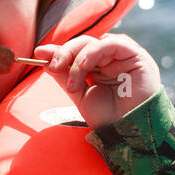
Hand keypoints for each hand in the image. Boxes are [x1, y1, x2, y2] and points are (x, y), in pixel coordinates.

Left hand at [33, 33, 160, 129]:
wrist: (128, 132)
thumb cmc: (108, 117)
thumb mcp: (79, 94)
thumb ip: (64, 74)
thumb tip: (43, 56)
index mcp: (99, 66)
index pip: (76, 51)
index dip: (58, 51)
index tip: (38, 54)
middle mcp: (111, 58)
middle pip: (83, 43)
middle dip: (64, 53)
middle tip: (53, 66)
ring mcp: (124, 56)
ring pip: (94, 43)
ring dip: (78, 58)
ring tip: (72, 84)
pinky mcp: (136, 56)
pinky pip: (112, 44)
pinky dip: (94, 52)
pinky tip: (85, 66)